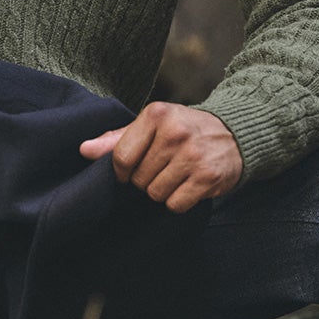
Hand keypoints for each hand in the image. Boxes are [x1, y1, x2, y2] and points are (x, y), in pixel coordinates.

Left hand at [79, 102, 241, 212]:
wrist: (235, 133)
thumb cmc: (184, 129)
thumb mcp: (152, 125)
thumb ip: (117, 138)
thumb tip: (83, 150)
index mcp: (156, 114)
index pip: (121, 157)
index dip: (123, 171)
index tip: (133, 169)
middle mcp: (175, 132)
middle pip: (138, 179)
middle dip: (147, 179)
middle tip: (165, 167)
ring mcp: (192, 155)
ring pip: (155, 194)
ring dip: (164, 190)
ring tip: (178, 174)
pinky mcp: (207, 177)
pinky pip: (175, 204)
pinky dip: (180, 200)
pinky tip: (190, 185)